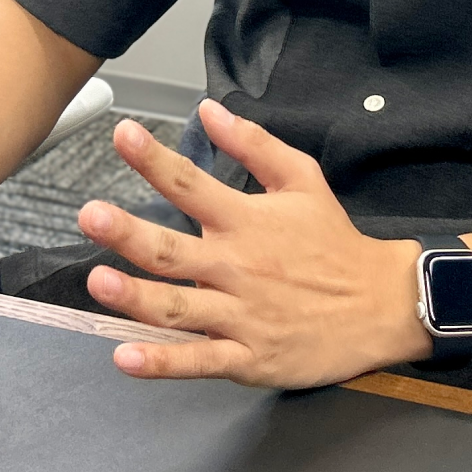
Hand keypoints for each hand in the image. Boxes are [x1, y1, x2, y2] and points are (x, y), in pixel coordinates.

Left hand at [77, 99, 426, 388]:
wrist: (380, 304)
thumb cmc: (334, 240)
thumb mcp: (303, 179)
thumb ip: (254, 145)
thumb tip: (209, 110)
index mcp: (248, 221)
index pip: (192, 185)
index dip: (155, 160)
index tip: (124, 135)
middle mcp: (238, 267)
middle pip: (173, 251)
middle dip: (129, 232)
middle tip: (91, 215)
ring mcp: (241, 316)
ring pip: (178, 309)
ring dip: (135, 296)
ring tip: (97, 282)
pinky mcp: (249, 357)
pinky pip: (199, 361)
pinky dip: (163, 362)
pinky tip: (126, 357)